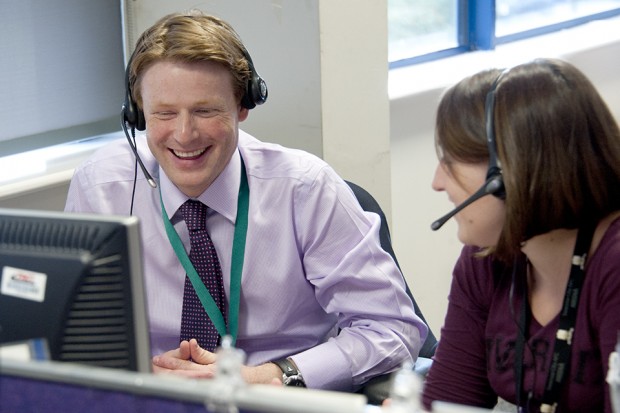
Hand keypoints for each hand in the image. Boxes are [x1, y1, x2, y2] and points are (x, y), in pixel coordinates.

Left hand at [152, 339, 286, 384]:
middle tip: (154, 364)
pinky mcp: (205, 391)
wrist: (249, 383)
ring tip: (157, 372)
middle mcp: (204, 379)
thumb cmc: (233, 367)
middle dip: (166, 371)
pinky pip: (189, 387)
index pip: (185, 364)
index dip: (170, 362)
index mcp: (206, 369)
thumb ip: (202, 352)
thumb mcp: (217, 357)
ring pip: (183, 382)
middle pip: (180, 375)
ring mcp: (204, 387)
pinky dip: (179, 383)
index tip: (158, 358)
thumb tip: (190, 343)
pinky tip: (170, 381)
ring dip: (170, 377)